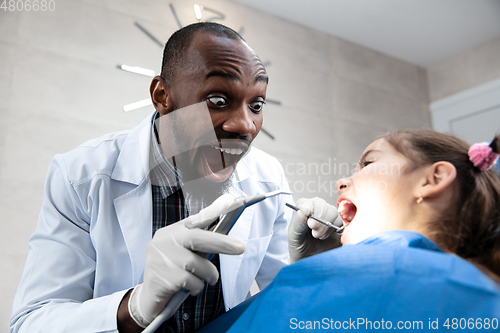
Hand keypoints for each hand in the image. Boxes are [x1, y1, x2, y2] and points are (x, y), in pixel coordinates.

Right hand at [128, 194, 244, 326]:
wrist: (149, 298)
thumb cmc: (172, 273)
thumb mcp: (185, 253)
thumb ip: (200, 244)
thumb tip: (225, 236)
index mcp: (172, 232)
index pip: (194, 219)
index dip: (213, 210)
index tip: (229, 201)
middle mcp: (164, 241)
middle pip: (197, 238)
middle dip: (222, 242)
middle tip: (240, 248)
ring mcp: (162, 259)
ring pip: (199, 265)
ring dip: (208, 275)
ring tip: (202, 280)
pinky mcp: (163, 278)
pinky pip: (193, 282)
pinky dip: (197, 288)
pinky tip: (187, 289)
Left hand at [288, 197, 341, 262]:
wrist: (309, 258)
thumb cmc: (299, 245)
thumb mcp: (294, 235)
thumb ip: (298, 222)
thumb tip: (303, 210)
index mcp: (302, 208)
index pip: (307, 202)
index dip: (310, 211)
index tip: (310, 224)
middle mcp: (316, 208)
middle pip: (322, 205)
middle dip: (319, 221)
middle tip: (314, 233)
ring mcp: (328, 215)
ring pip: (333, 212)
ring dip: (326, 227)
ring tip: (318, 236)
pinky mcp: (338, 224)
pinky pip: (342, 221)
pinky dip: (335, 229)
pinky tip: (327, 236)